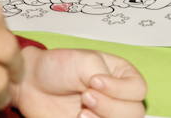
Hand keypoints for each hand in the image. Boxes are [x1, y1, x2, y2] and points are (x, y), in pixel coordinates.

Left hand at [11, 47, 145, 117]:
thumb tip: (107, 94)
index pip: (138, 89)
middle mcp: (118, 97)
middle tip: (86, 96)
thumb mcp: (86, 60)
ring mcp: (106, 114)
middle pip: (135, 112)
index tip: (95, 81)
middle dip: (110, 106)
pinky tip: (78, 117)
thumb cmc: (58, 66)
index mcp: (122, 76)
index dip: (120, 90)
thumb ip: (105, 74)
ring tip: (81, 110)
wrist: (32, 84)